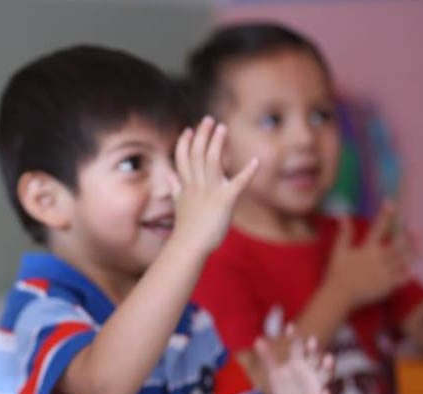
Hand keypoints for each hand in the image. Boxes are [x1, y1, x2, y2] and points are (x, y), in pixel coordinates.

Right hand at [171, 116, 257, 253]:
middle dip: (203, 136)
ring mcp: (210, 191)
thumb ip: (174, 186)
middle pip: (197, 154)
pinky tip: (256, 162)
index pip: (183, 159)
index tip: (189, 129)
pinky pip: (238, 183)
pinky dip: (247, 172)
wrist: (189, 246)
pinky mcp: (225, 200)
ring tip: (222, 128)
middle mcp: (197, 185)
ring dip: (217, 143)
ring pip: (212, 161)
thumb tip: (167, 174)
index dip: (185, 143)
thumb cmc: (186, 228)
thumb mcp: (178, 203)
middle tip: (209, 119)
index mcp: (187, 185)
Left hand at [253, 325, 332, 393]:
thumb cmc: (285, 388)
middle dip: (314, 349)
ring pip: (326, 374)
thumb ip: (268, 358)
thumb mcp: (275, 373)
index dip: (294, 337)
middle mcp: (312, 370)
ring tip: (329, 358)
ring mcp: (318, 385)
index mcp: (299, 362)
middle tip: (312, 340)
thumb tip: (258, 339)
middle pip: (315, 357)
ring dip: (329, 367)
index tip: (289, 326)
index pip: (297, 346)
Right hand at [324, 201, 414, 308]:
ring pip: (404, 260)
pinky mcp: (387, 286)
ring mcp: (384, 273)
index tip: (390, 202)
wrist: (338, 296)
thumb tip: (342, 215)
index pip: (378, 228)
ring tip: (420, 244)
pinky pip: (403, 278)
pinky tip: (413, 266)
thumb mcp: (339, 251)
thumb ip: (344, 233)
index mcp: (366, 250)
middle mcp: (378, 260)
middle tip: (416, 229)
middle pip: (398, 245)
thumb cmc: (337, 273)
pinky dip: (409, 271)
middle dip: (408, 236)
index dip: (385, 214)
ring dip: (414, 251)